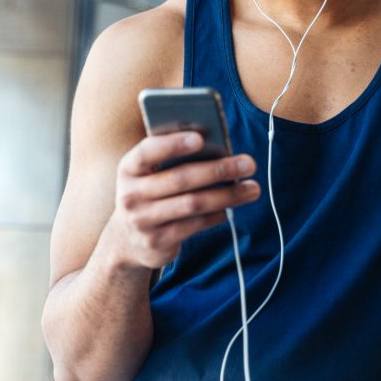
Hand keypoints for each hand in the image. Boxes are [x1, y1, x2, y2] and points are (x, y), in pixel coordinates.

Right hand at [109, 131, 258, 269]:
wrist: (127, 239)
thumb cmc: (151, 192)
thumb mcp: (151, 174)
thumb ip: (174, 159)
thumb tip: (219, 148)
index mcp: (129, 168)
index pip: (148, 152)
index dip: (173, 144)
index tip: (201, 138)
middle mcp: (130, 195)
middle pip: (181, 179)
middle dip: (219, 169)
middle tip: (249, 164)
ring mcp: (142, 221)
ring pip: (193, 204)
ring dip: (228, 195)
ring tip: (253, 188)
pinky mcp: (157, 242)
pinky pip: (194, 225)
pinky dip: (216, 215)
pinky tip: (231, 209)